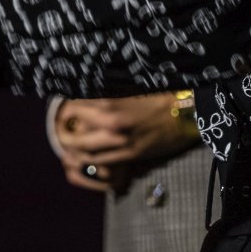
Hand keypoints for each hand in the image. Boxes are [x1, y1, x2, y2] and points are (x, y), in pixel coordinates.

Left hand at [53, 94, 199, 192]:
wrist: (186, 112)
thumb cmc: (159, 95)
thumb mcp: (128, 88)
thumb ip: (104, 94)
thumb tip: (82, 97)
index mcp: (109, 102)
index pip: (72, 108)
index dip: (65, 110)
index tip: (64, 111)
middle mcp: (110, 123)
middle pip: (73, 133)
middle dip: (64, 133)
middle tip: (64, 130)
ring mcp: (119, 142)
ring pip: (84, 152)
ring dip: (74, 150)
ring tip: (70, 146)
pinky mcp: (129, 156)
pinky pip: (100, 163)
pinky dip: (89, 161)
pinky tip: (87, 156)